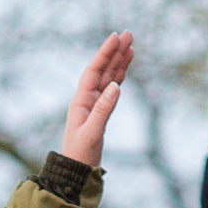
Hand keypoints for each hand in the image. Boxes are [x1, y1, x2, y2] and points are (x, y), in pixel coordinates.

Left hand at [59, 32, 132, 169]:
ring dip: (118, 61)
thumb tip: (116, 87)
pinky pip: (111, 89)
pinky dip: (119, 76)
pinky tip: (125, 67)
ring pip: (108, 78)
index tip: (116, 38)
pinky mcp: (101, 112)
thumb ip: (104, 109)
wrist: (76, 172)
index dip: (105, 54)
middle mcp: (86, 99)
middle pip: (102, 70)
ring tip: (130, 46)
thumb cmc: (80, 154)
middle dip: (114, 52)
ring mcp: (94, 105)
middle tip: (128, 34)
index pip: (94, 71)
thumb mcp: (92, 132)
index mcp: (81, 101)